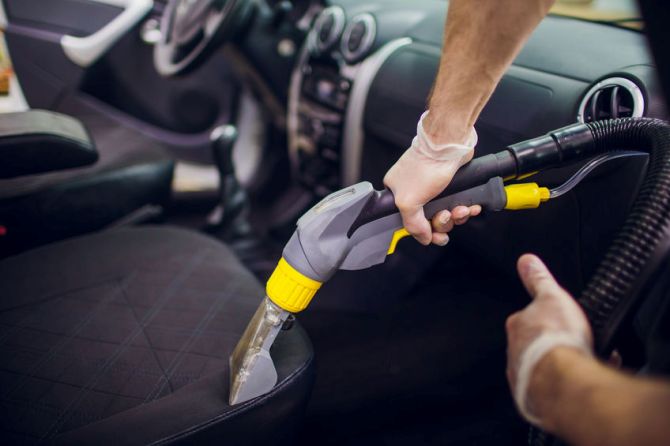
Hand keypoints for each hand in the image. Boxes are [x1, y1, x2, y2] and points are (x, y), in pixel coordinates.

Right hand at [383, 112, 478, 245]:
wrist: (449, 144)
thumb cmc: (426, 165)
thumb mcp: (408, 202)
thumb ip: (413, 225)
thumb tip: (423, 238)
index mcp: (398, 193)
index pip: (410, 222)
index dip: (425, 231)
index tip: (434, 235)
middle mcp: (414, 190)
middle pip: (430, 219)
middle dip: (443, 222)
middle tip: (447, 215)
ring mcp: (433, 186)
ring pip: (447, 212)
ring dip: (457, 215)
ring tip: (461, 209)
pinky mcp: (451, 183)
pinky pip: (459, 203)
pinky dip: (466, 207)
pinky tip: (470, 206)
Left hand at [505, 254, 592, 422]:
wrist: (563, 380)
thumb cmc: (557, 338)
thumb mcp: (552, 296)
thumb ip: (539, 279)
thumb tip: (526, 261)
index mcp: (517, 326)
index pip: (527, 318)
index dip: (547, 319)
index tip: (562, 321)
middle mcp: (514, 352)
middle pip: (535, 343)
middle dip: (555, 343)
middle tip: (575, 341)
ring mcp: (523, 376)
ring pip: (544, 366)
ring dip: (562, 363)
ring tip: (585, 360)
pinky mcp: (535, 398)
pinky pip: (552, 388)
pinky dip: (568, 382)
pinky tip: (585, 378)